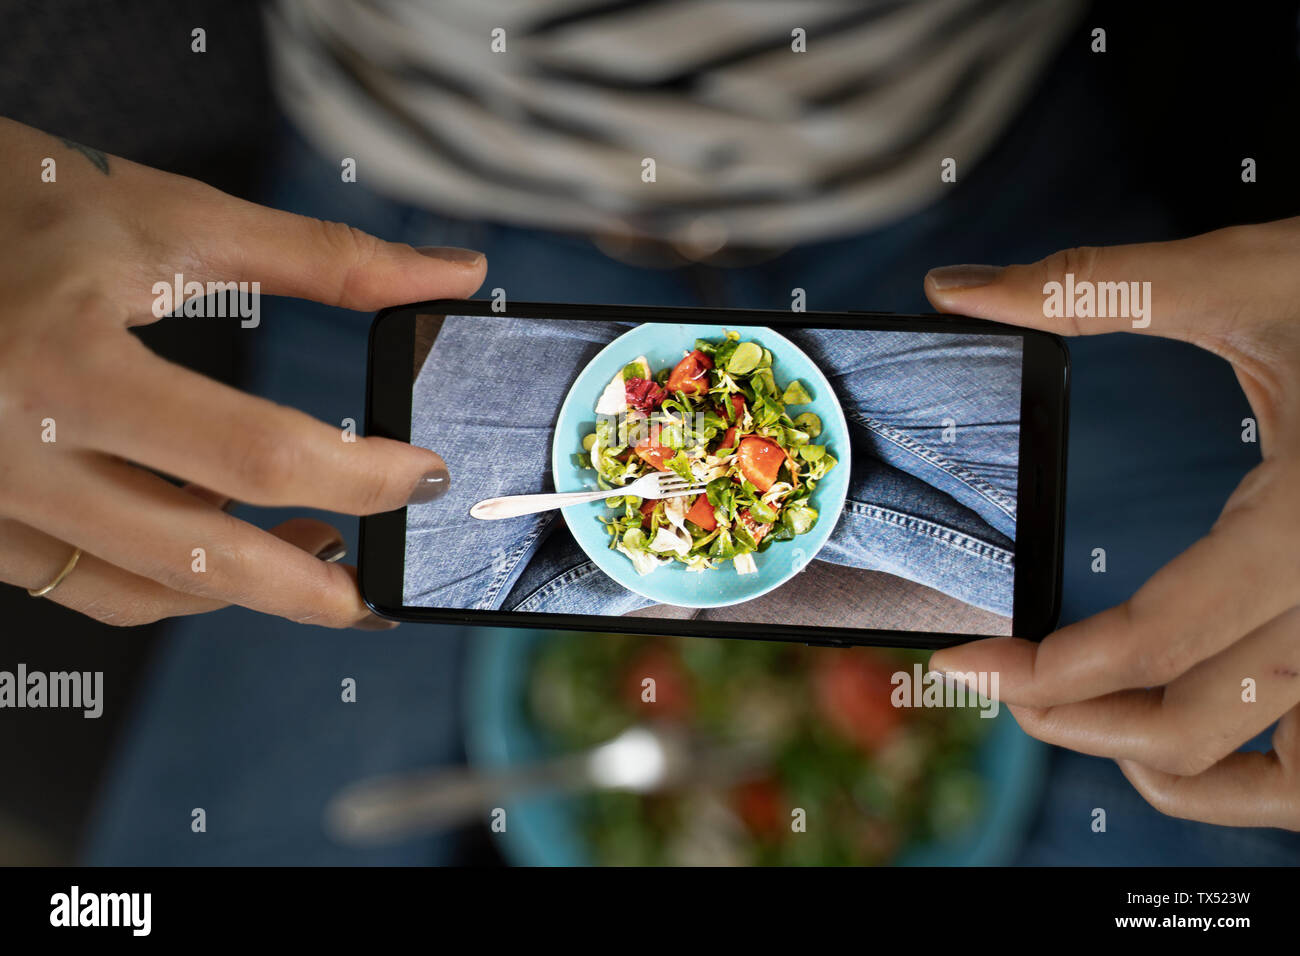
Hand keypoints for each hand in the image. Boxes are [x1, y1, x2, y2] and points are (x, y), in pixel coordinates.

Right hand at [0, 118, 485, 627]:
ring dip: (242, 591)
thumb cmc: (14, 200)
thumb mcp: (172, 217)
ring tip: (316, 556)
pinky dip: (166, 581)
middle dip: (310, 588)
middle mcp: (14, 449)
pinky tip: (218, 541)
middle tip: (381, 594)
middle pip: (197, 558)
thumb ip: (323, 258)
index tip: (424, 476)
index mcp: (67, 362)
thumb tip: (449, 274)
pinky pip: (84, 582)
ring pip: (138, 589)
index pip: (255, 453)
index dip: (361, 478)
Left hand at [924, 217, 1299, 828]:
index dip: (1048, 668)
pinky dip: (1251, 777)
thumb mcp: (1247, 276)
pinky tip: (1189, 728)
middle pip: (1200, 726)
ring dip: (1165, 763)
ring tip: (1077, 718)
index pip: (1162, 634)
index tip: (969, 659)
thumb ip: (1094, 288)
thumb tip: (955, 290)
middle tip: (998, 685)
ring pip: (1275, 780)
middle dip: (1078, 721)